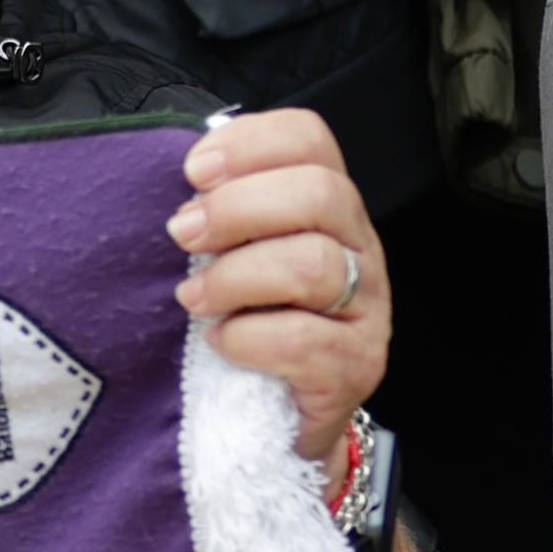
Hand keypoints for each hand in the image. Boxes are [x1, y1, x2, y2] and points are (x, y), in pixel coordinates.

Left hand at [171, 108, 386, 465]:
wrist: (281, 413)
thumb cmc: (253, 313)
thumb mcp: (240, 249)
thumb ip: (224, 207)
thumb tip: (185, 186)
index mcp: (329, 201)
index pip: (309, 139)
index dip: (249, 143)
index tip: (193, 172)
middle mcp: (360, 245)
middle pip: (318, 193)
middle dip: (237, 208)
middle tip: (183, 235)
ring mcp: (369, 307)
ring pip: (313, 265)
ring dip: (235, 277)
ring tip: (193, 297)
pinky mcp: (357, 367)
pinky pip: (305, 341)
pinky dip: (248, 338)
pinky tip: (221, 342)